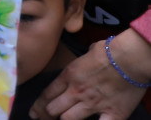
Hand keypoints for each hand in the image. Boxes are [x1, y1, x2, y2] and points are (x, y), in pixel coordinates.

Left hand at [32, 31, 150, 119]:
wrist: (130, 59)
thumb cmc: (109, 50)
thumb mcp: (88, 52)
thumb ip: (84, 60)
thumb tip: (90, 54)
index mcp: (69, 76)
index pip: (47, 95)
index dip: (38, 106)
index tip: (34, 113)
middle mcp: (77, 92)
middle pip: (53, 109)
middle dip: (47, 115)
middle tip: (44, 119)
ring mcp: (94, 104)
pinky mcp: (113, 113)